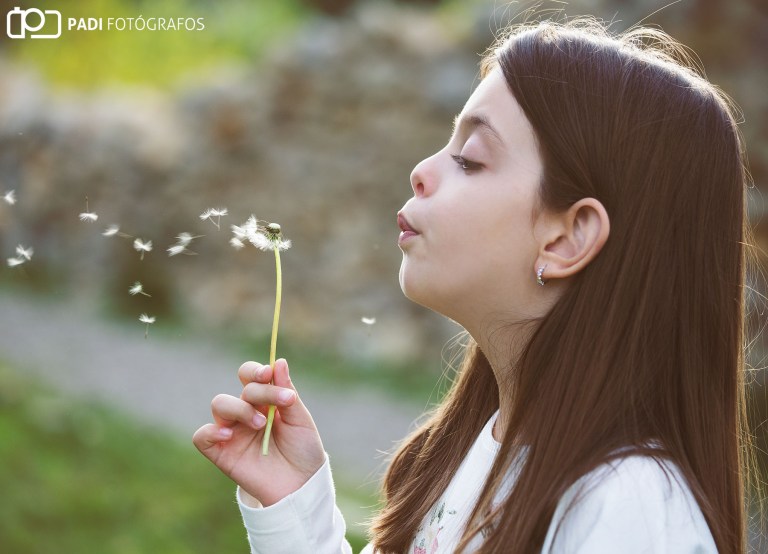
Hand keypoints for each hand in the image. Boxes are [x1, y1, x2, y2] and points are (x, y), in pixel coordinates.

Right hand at [192, 358, 325, 506]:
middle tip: (279, 404)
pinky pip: (202, 436)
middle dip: (258, 391)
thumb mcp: (301, 420)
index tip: (268, 373)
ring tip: (261, 424)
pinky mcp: (221, 453)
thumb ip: (286, 392)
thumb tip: (279, 361)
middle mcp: (245, 413)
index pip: (250, 376)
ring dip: (240, 408)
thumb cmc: (303, 451)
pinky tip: (229, 435)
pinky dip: (211, 431)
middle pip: (239, 389)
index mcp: (264, 401)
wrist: (302, 486)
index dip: (255, 370)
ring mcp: (232, 432)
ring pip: (220, 405)